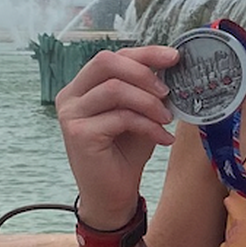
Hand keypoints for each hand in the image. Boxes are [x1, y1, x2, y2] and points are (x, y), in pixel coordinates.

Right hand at [55, 45, 178, 227]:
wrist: (113, 193)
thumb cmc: (125, 152)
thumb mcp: (140, 113)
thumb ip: (146, 90)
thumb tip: (171, 65)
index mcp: (83, 86)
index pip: (114, 56)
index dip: (145, 53)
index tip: (174, 57)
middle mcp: (71, 96)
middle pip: (107, 62)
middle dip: (144, 73)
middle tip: (168, 92)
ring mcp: (71, 114)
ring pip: (116, 89)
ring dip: (149, 103)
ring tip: (167, 119)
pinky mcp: (79, 134)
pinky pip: (121, 117)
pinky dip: (148, 126)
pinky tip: (163, 138)